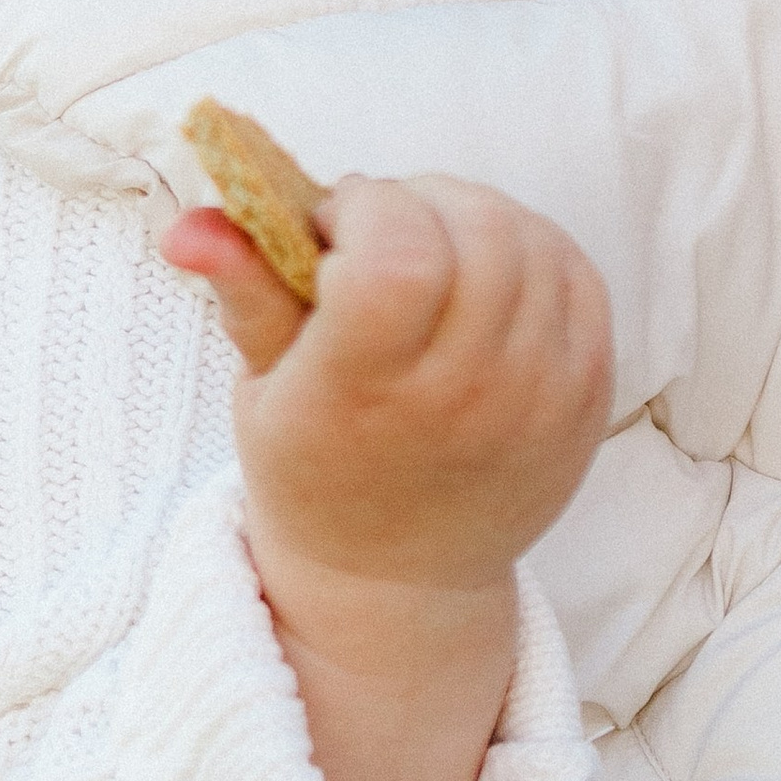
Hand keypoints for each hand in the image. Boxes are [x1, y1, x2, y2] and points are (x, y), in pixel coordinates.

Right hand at [162, 176, 610, 780]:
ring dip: (472, 217)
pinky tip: (483, 276)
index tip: (335, 230)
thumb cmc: (317, 468)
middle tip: (380, 236)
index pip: (398, 255)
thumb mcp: (262, 387)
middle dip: (417, 201)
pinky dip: (531, 248)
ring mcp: (542, 397)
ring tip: (429, 255)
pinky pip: (578, 272)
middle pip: (473, 230)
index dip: (365, 208)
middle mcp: (466, 397)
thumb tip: (190, 224)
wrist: (401, 579)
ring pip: (529, 237)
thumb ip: (242, 290)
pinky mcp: (591, 394)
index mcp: (368, 394)